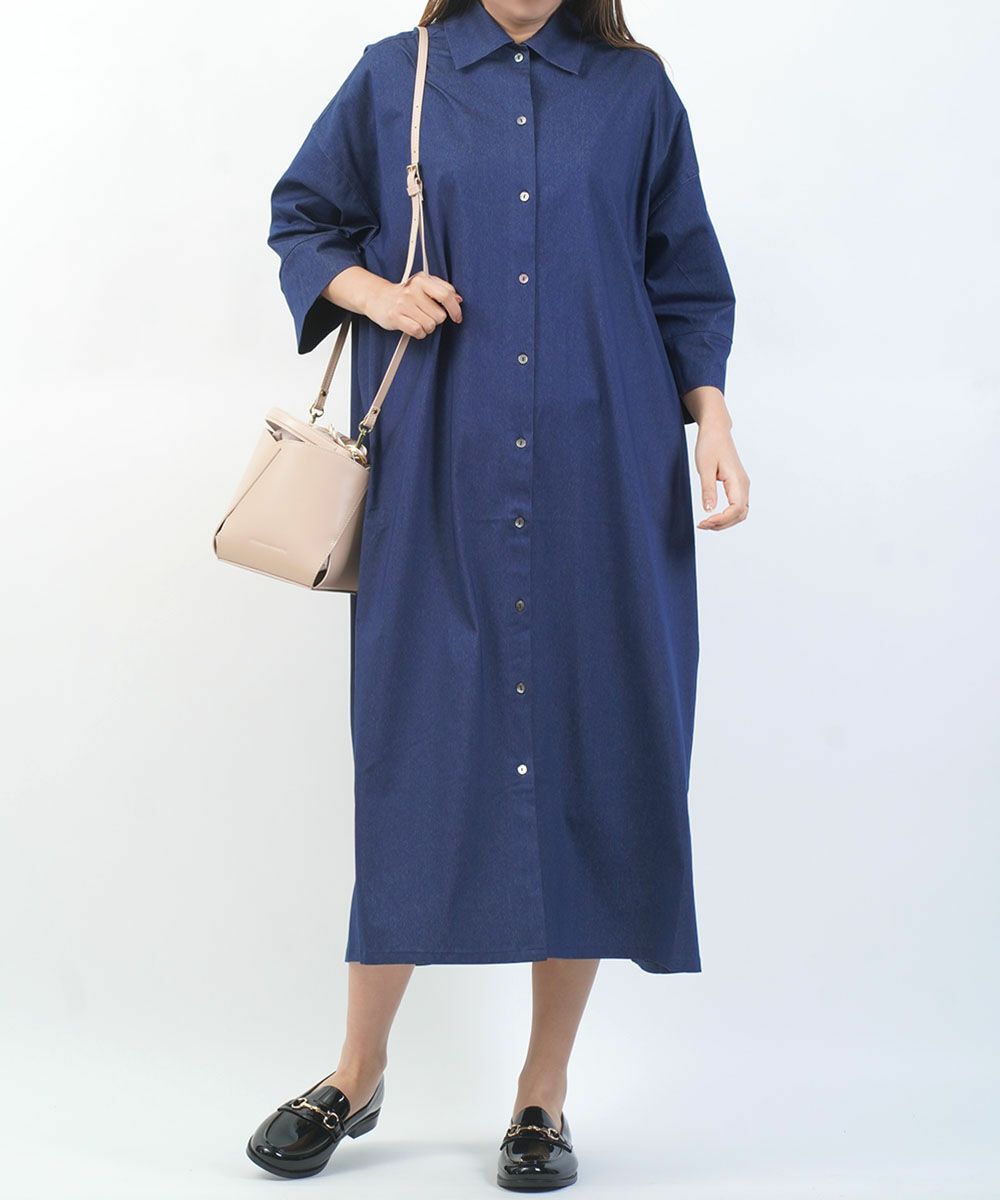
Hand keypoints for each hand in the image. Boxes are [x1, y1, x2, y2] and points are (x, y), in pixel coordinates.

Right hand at [361, 270, 462, 337]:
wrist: (378, 298)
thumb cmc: (405, 294)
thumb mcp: (424, 285)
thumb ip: (442, 290)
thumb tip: (458, 299)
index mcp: (422, 279)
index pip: (447, 295)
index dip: (455, 309)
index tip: (457, 317)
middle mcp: (413, 289)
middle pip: (440, 315)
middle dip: (436, 320)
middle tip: (426, 315)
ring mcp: (403, 303)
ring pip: (430, 325)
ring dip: (427, 327)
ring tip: (418, 320)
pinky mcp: (396, 317)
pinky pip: (418, 331)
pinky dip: (419, 333)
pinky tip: (414, 327)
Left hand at [682, 386, 749, 531]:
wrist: (716, 431)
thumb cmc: (710, 445)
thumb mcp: (705, 467)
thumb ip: (708, 489)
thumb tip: (709, 510)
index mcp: (737, 480)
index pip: (736, 509)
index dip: (721, 520)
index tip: (704, 521)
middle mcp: (743, 484)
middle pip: (740, 515)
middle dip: (722, 524)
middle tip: (702, 525)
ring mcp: (742, 485)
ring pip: (740, 513)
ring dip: (725, 522)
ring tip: (706, 523)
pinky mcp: (737, 485)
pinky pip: (737, 506)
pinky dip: (726, 515)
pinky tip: (712, 516)